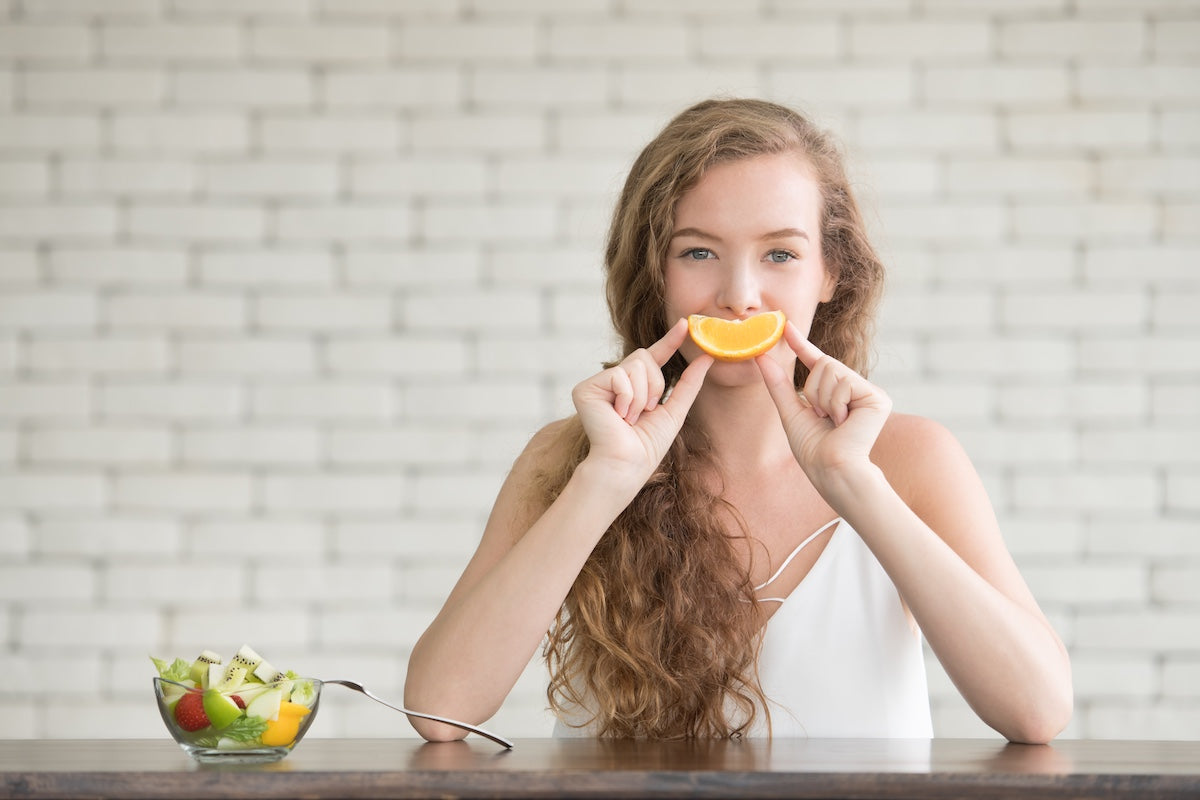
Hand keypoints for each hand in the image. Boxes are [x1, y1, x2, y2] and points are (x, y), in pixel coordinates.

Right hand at [572, 318, 712, 485]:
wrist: (626, 465)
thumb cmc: (647, 446)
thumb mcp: (675, 410)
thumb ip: (690, 383)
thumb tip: (708, 357)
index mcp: (634, 386)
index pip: (654, 356)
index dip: (669, 340)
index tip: (685, 323)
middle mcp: (614, 381)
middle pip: (644, 356)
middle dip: (654, 385)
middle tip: (645, 412)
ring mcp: (598, 384)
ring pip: (634, 364)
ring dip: (641, 396)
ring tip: (629, 418)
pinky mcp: (585, 389)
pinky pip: (619, 376)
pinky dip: (627, 399)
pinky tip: (618, 416)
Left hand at [756, 321, 891, 483]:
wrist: (832, 470)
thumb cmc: (813, 449)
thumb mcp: (790, 411)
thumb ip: (778, 383)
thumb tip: (761, 356)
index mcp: (837, 393)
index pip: (817, 362)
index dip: (801, 344)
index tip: (786, 326)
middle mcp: (856, 389)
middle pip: (824, 363)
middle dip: (813, 390)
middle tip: (821, 417)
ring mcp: (869, 392)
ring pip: (832, 369)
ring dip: (822, 398)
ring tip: (833, 421)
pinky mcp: (878, 397)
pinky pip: (843, 381)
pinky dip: (835, 403)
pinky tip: (844, 422)